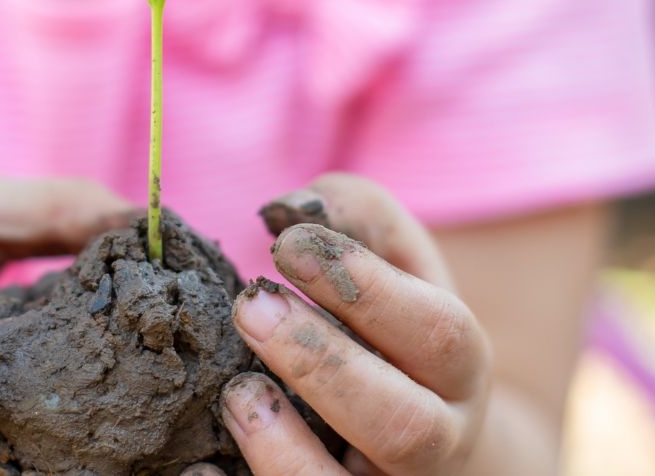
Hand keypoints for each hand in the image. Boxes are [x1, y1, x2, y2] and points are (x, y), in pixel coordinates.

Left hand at [223, 174, 490, 474]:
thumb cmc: (392, 333)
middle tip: (250, 306)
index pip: (437, 333)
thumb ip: (358, 220)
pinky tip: (197, 470)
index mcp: (457, 370)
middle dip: (321, 364)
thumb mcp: (398, 269)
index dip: (366, 288)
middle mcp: (435, 445)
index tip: (288, 245)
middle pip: (403, 427)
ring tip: (236, 393)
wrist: (420, 439)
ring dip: (282, 450)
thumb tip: (292, 206)